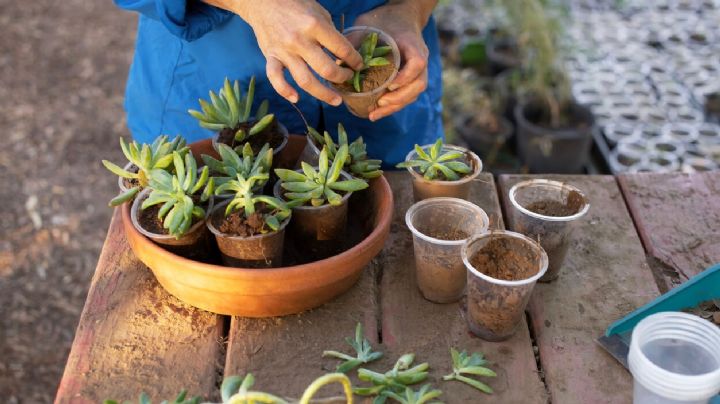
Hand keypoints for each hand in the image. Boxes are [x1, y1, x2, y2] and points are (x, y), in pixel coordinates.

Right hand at [232, 0, 363, 104]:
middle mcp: (299, 40)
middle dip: (342, 77)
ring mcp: (284, 51)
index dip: (354, 60)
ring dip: (323, 94)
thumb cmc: (295, 6)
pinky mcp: (270, 56)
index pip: (341, 49)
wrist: (263, 1)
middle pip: (326, 70)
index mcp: (314, 25)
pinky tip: (296, 99)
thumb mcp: (319, 12)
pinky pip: (275, 78)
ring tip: (336, 100)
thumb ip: (330, 33)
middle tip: (348, 78)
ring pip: (305, 81)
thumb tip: (343, 55)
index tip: (358, 65)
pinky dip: (285, 91)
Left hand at [355, 2, 431, 120]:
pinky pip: (407, 95)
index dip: (405, 77)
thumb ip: (357, 40)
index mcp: (413, 45)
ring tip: (375, 114)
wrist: (400, 17)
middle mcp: (420, 59)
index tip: (390, 86)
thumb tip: (339, 62)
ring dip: (395, 106)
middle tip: (380, 103)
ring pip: (414, 94)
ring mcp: (418, 71)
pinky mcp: (411, 78)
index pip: (417, 64)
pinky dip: (393, 105)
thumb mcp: (369, 24)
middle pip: (419, 84)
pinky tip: (377, 111)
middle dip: (399, 98)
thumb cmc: (384, 20)